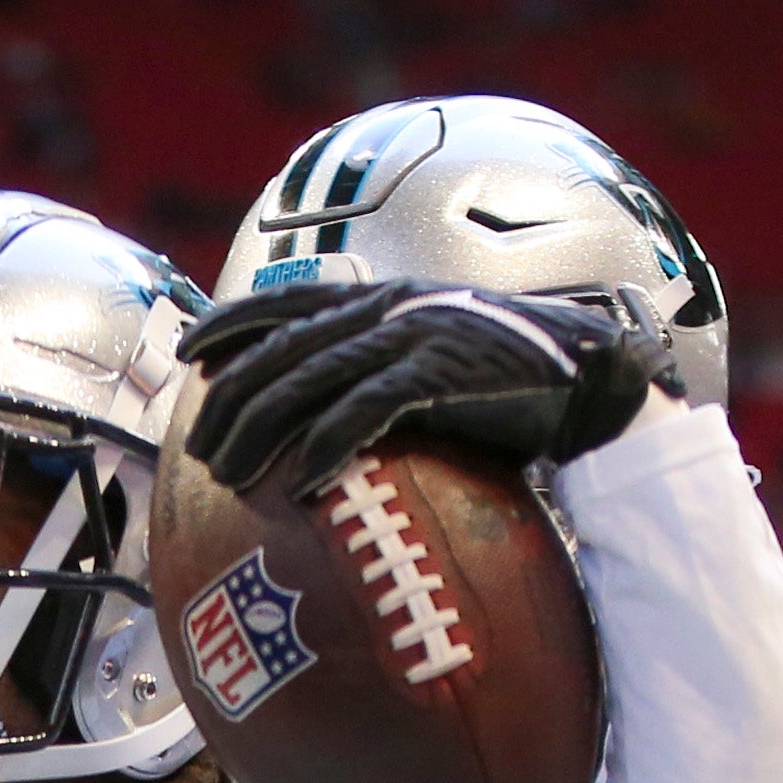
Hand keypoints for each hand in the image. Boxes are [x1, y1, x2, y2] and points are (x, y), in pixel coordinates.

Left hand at [184, 279, 674, 498]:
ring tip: (230, 476)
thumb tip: (342, 418)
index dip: (234, 322)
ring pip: (309, 380)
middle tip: (201, 451)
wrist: (590, 375)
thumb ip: (391, 374)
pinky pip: (363, 411)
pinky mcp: (437, 371)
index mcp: (386, 299)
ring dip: (261, 430)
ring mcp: (410, 336)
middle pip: (283, 350)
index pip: (290, 303)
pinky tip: (298, 483)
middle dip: (232, 398)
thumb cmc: (518, 383)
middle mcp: (388, 308)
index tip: (192, 350)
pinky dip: (324, 446)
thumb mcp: (442, 361)